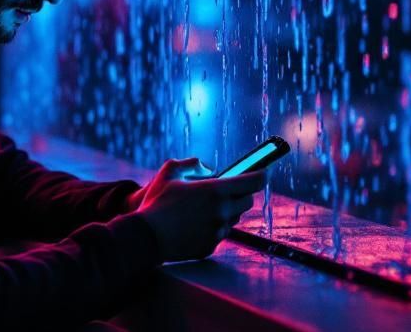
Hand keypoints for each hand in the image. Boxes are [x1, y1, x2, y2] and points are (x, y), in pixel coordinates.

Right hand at [133, 161, 266, 262]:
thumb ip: (192, 164)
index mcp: (216, 191)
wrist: (146, 237)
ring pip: (234, 218)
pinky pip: (220, 234)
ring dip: (226, 212)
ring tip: (203, 209)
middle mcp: (222, 212)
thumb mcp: (170, 171)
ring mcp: (218, 232)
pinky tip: (194, 224)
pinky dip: (213, 227)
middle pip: (247, 201)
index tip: (264, 170)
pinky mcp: (211, 246)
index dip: (262, 173)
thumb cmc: (157, 202)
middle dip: (240, 194)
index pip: (254, 181)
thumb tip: (208, 168)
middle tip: (226, 191)